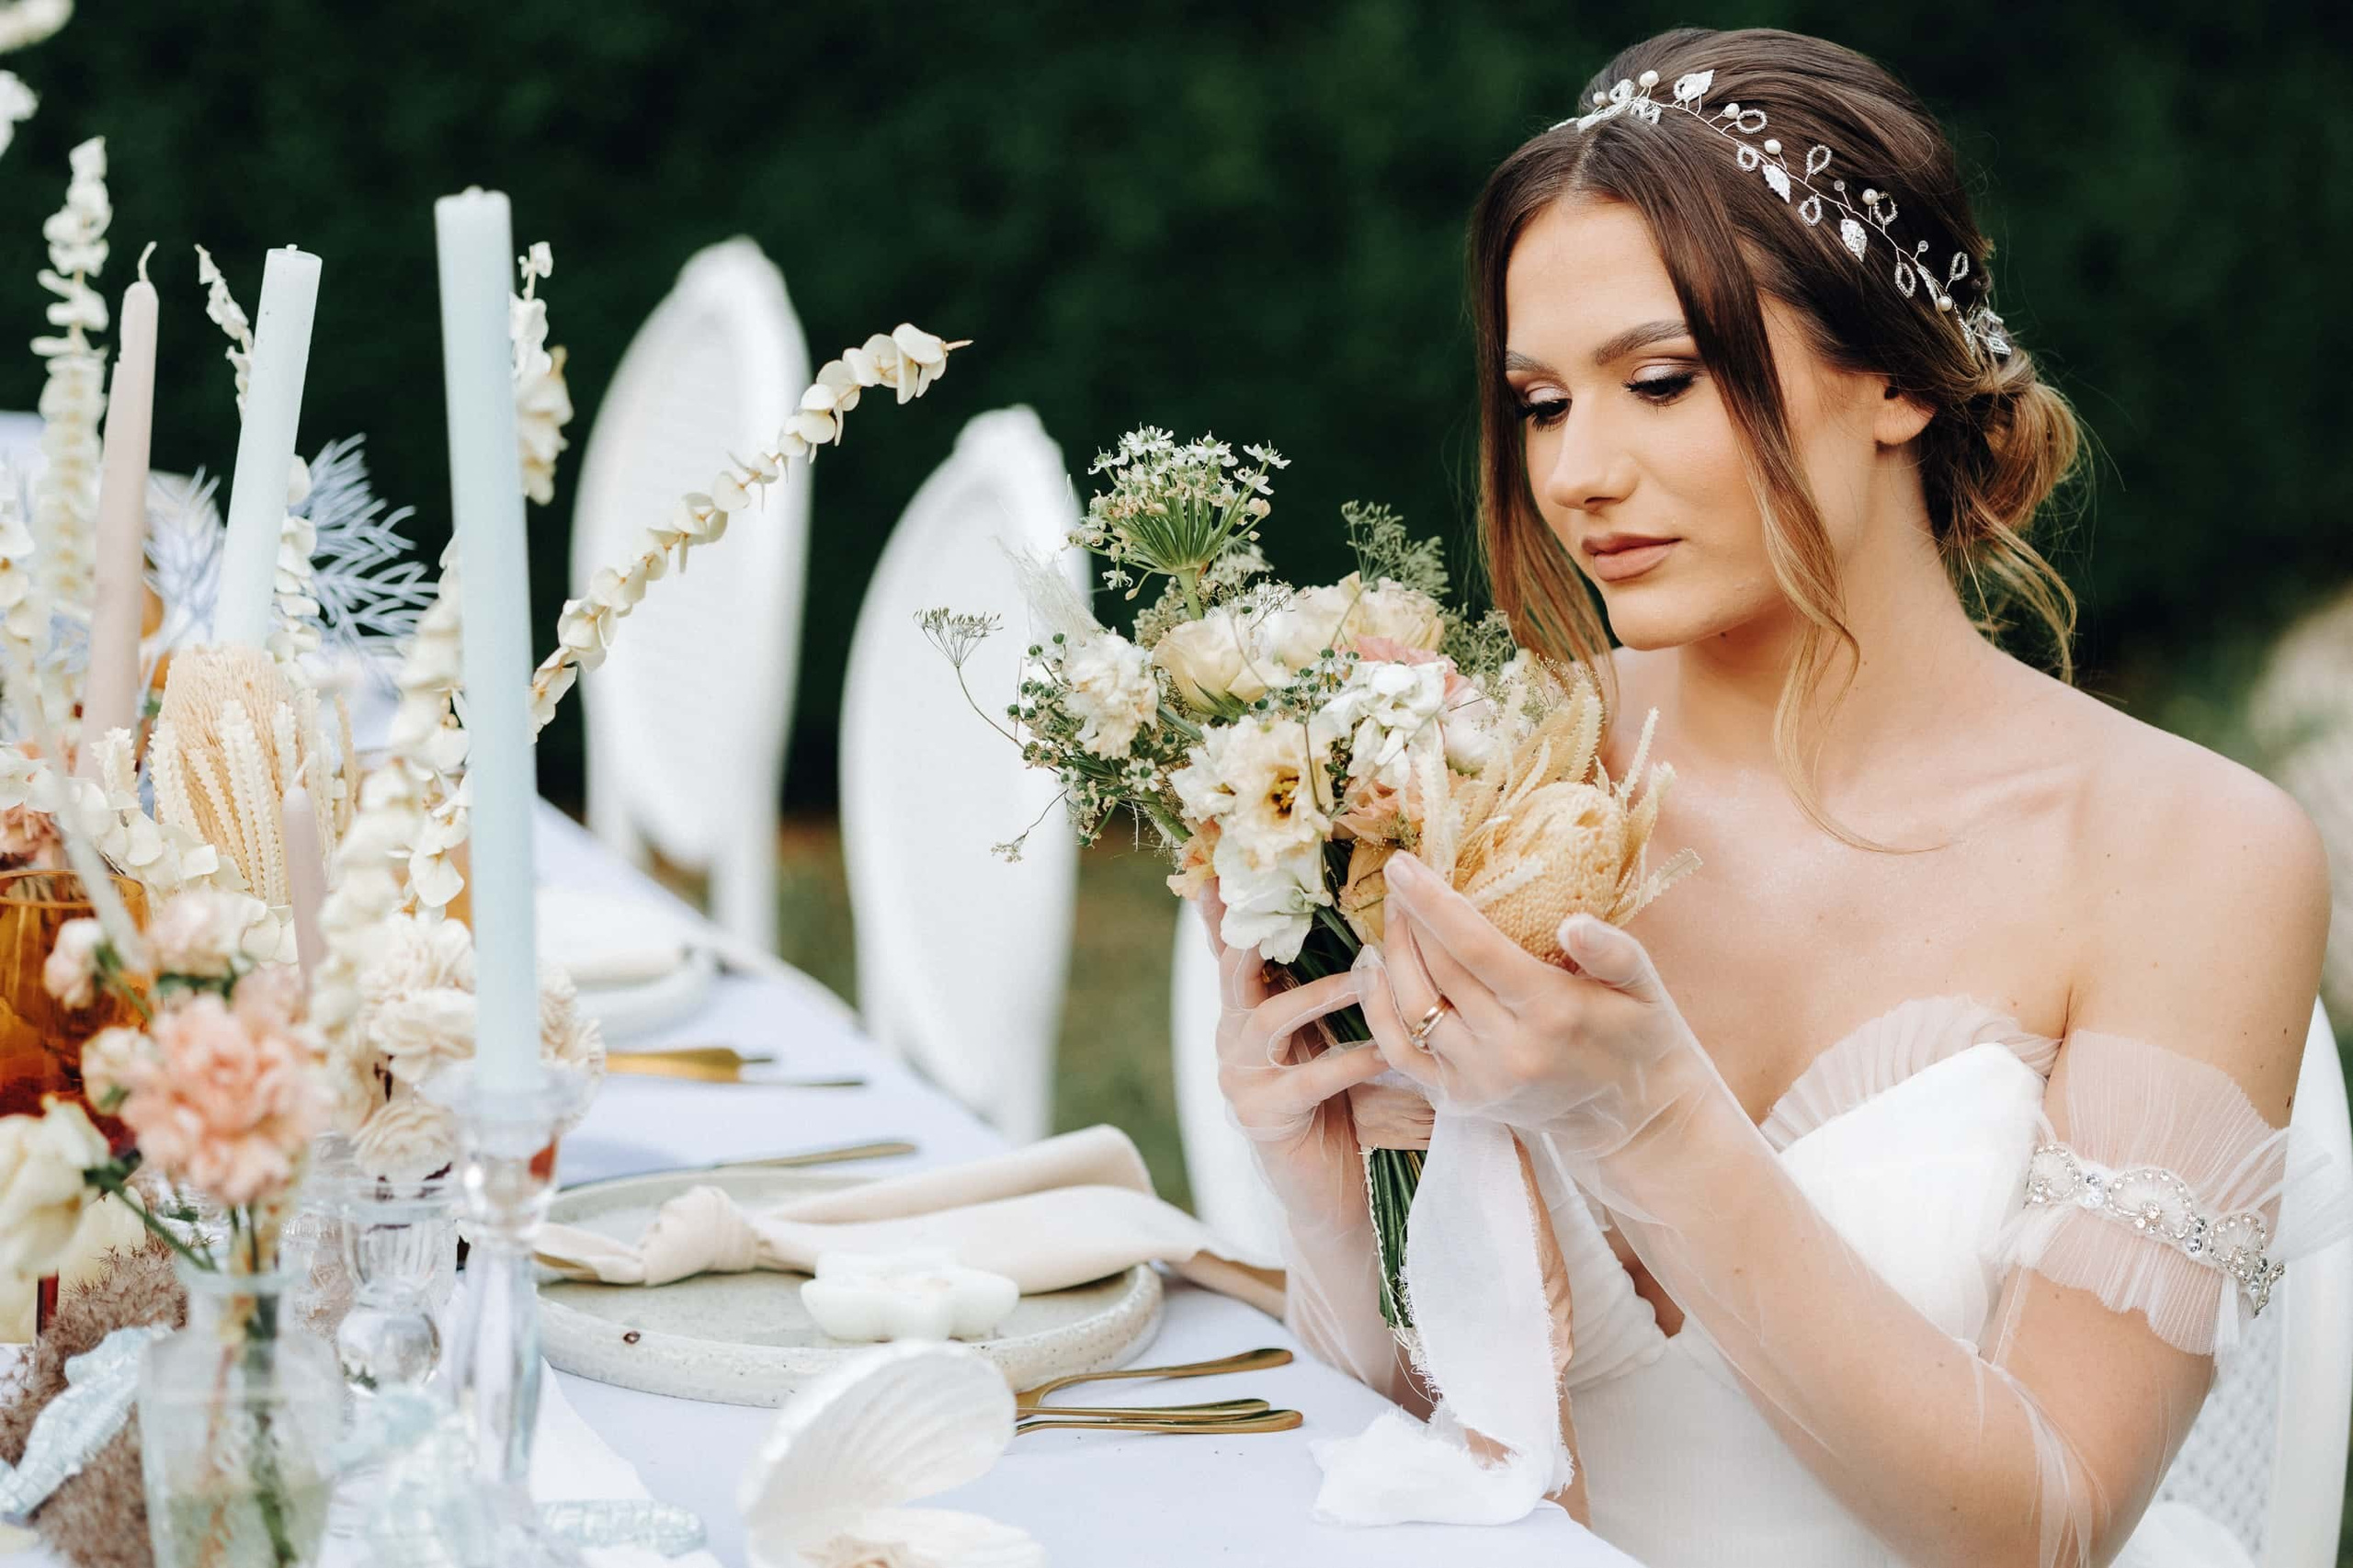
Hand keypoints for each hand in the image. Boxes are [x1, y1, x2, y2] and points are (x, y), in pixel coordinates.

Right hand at [1197, 886, 1388, 1235]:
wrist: (1336, 1194)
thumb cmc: (1350, 1105)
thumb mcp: (1341, 1033)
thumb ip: (1342, 985)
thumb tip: (1377, 918)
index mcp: (1248, 1007)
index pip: (1231, 945)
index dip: (1226, 904)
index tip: (1227, 858)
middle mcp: (1233, 1034)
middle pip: (1234, 967)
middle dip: (1261, 929)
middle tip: (1298, 896)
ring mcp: (1240, 1076)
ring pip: (1269, 1018)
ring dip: (1320, 993)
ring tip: (1367, 973)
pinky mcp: (1263, 1116)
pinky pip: (1306, 1081)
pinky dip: (1348, 1062)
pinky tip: (1384, 1053)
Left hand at [1357, 850, 1708, 1166]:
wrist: (1635, 1121)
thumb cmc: (1640, 1039)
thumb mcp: (1645, 988)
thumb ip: (1613, 951)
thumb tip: (1572, 921)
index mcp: (1553, 1013)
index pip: (1475, 947)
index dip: (1431, 903)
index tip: (1401, 863)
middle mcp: (1509, 1051)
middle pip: (1436, 971)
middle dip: (1409, 919)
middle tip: (1400, 881)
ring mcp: (1478, 1080)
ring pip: (1411, 1006)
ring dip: (1392, 955)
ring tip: (1392, 916)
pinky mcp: (1459, 1100)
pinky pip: (1399, 1050)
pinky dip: (1378, 1007)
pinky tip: (1375, 969)